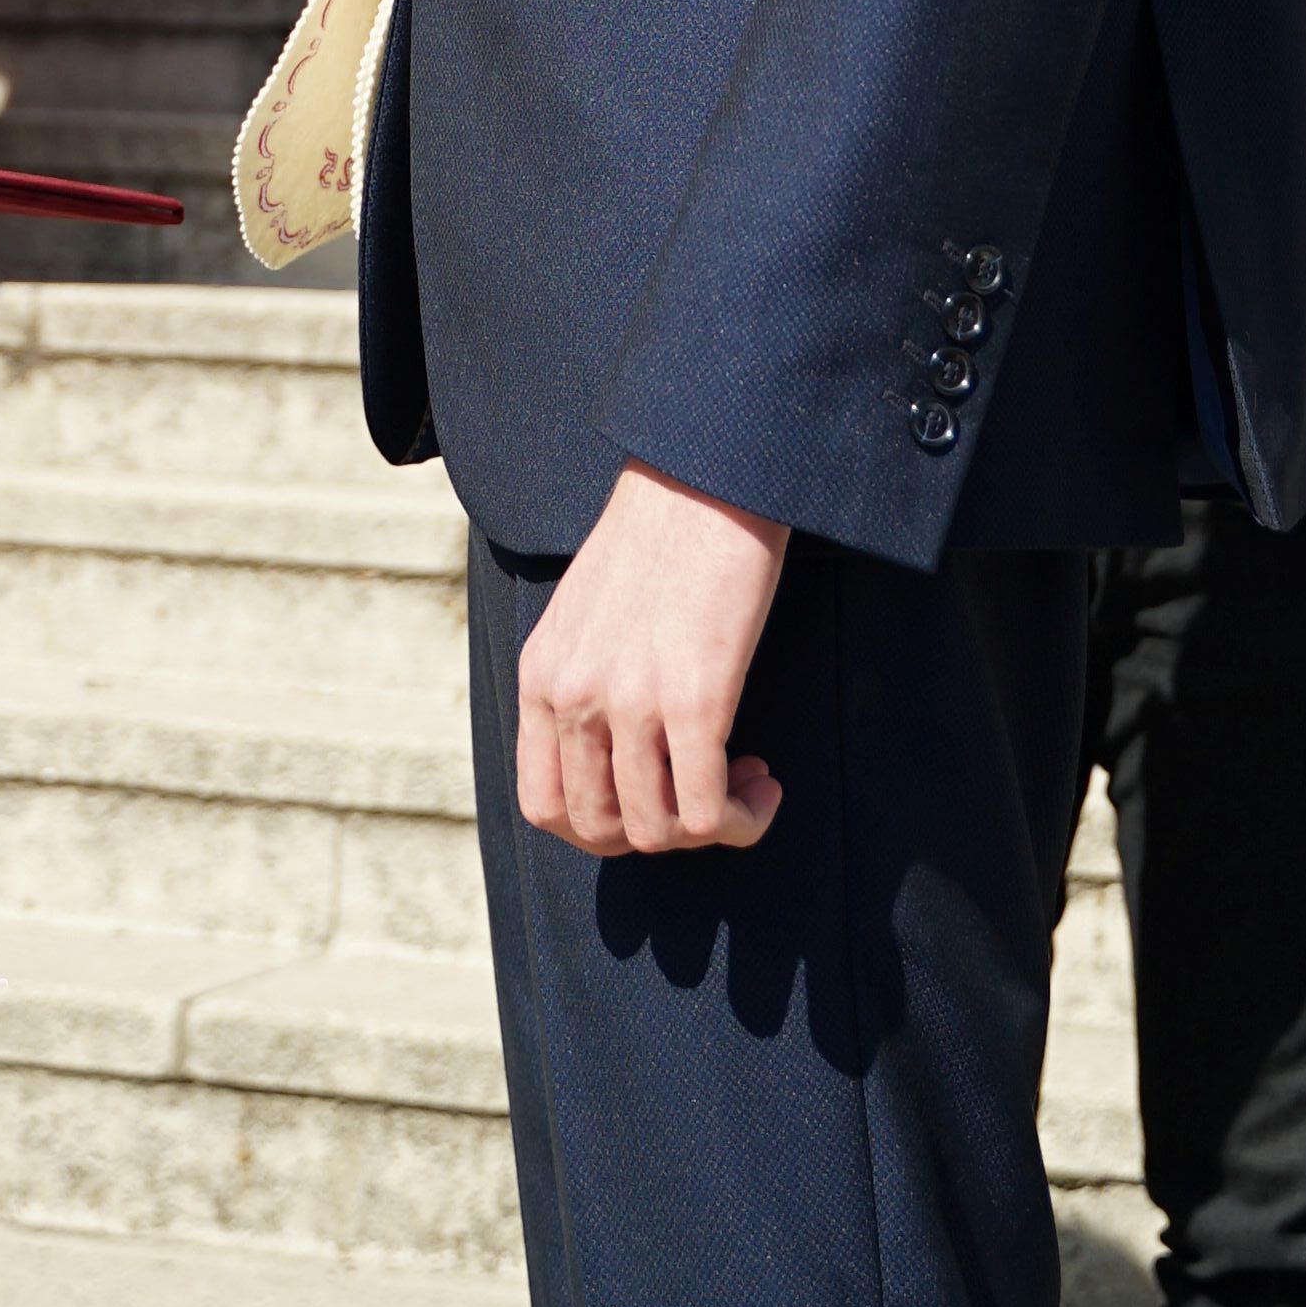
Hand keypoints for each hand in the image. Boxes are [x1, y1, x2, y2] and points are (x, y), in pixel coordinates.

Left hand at [512, 467, 788, 857]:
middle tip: (703, 797)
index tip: (650, 801)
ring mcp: (630, 700)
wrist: (709, 471)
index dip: (598, 830)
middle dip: (657, 835)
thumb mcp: (588, 610)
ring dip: (709, 829)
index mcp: (542, 673)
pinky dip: (741, 820)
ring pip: (657, 832)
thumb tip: (614, 754)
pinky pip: (707, 811)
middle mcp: (573, 694)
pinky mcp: (695, 696)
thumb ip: (583, 677)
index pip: (543, 804)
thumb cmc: (663, 533)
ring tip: (744, 784)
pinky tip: (763, 785)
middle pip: (598, 830)